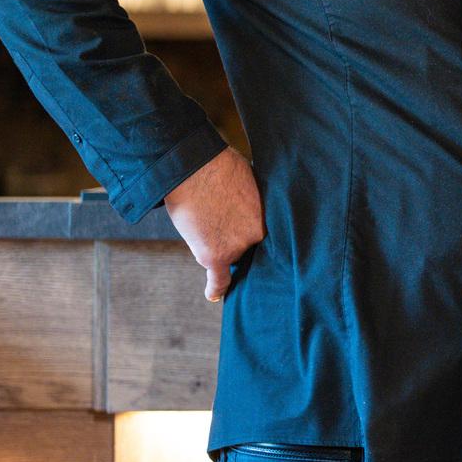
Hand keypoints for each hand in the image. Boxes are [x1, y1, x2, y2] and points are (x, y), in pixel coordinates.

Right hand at [163, 147, 263, 302]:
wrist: (192, 168)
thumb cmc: (219, 165)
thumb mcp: (249, 179)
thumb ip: (253, 198)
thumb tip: (248, 200)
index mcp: (269, 215)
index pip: (264, 232)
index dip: (255, 231)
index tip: (255, 237)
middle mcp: (258, 234)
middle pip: (247, 243)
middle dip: (237, 235)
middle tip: (226, 223)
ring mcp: (238, 247)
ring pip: (230, 253)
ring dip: (220, 244)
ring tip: (208, 221)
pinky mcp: (215, 255)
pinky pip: (219, 278)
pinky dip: (216, 288)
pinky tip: (214, 295)